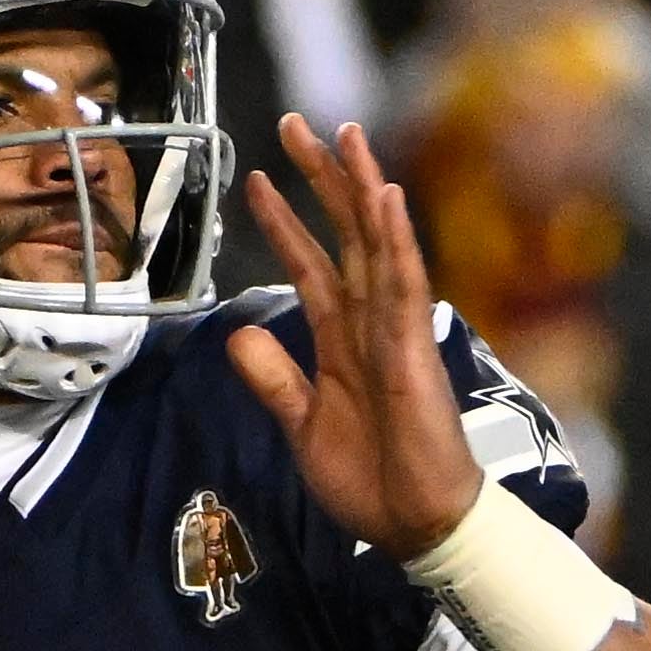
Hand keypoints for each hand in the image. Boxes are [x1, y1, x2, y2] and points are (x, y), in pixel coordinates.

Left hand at [226, 114, 483, 562]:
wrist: (414, 524)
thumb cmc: (371, 480)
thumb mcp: (301, 425)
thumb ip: (273, 378)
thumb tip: (237, 335)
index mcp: (341, 340)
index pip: (311, 266)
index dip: (283, 223)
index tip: (256, 182)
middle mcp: (369, 324)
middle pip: (344, 235)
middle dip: (320, 180)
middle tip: (297, 126)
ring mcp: (394, 330)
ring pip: (375, 242)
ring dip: (360, 187)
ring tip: (344, 134)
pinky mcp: (413, 347)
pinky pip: (403, 282)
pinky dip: (393, 238)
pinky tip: (384, 194)